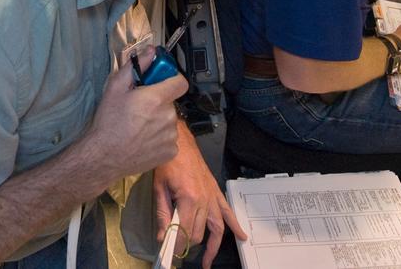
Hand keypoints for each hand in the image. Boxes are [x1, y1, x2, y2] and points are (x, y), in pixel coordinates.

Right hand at [81, 57, 185, 184]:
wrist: (104, 157)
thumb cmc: (108, 121)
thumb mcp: (115, 87)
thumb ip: (136, 66)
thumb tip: (151, 52)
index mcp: (157, 99)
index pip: (180, 82)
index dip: (171, 80)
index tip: (160, 83)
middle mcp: (168, 117)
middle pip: (170, 103)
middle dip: (159, 102)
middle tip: (140, 108)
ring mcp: (171, 136)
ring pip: (170, 121)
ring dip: (159, 121)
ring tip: (139, 127)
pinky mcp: (170, 152)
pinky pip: (169, 139)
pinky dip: (160, 138)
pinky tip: (143, 140)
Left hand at [153, 127, 246, 268]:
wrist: (180, 143)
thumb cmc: (168, 162)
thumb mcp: (159, 188)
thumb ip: (163, 215)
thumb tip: (163, 237)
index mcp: (189, 199)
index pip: (185, 231)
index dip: (177, 244)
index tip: (170, 252)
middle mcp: (204, 201)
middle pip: (198, 233)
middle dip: (188, 244)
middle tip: (177, 250)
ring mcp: (212, 197)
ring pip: (216, 228)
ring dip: (213, 247)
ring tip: (207, 261)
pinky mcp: (216, 192)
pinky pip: (228, 212)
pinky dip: (235, 225)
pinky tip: (241, 237)